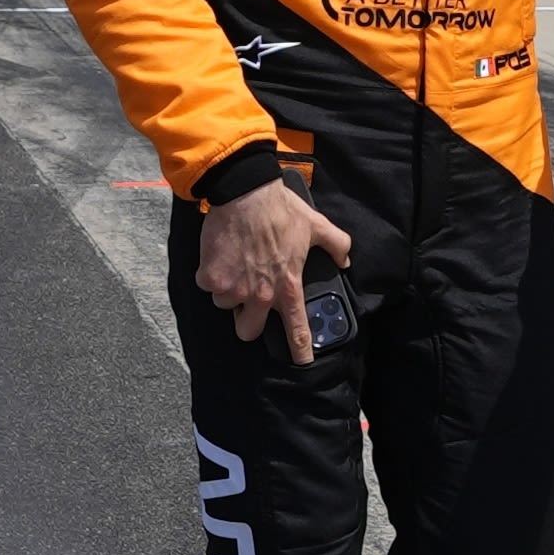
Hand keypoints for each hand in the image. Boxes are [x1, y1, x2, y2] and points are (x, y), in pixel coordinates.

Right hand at [195, 177, 357, 353]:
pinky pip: (208, 285)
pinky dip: (211, 274)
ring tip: (236, 267)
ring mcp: (232, 288)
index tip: (302, 362)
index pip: (297, 329)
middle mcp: (260, 294)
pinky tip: (220, 256)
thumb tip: (346, 258)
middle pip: (247, 331)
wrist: (245, 192)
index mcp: (287, 286)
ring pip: (225, 305)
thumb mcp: (317, 226)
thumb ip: (337, 245)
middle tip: (249, 302)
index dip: (301, 350)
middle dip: (247, 321)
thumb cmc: (281, 209)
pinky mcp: (210, 277)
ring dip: (229, 292)